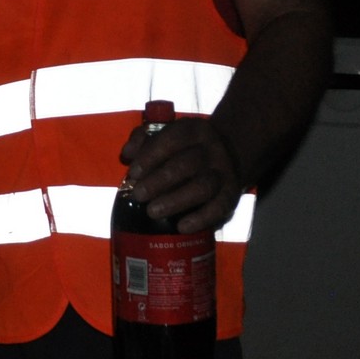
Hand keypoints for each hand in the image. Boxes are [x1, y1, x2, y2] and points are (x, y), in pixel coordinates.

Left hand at [119, 116, 245, 232]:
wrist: (229, 154)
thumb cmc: (185, 147)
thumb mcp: (166, 134)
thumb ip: (143, 140)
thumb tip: (127, 153)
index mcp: (194, 131)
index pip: (173, 139)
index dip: (151, 156)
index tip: (133, 173)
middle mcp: (212, 150)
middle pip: (187, 164)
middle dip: (159, 181)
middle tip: (138, 195)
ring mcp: (224, 172)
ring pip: (203, 187)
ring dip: (176, 200)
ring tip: (152, 211)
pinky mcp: (232, 194)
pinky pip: (220, 207)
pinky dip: (201, 218)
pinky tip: (182, 227)